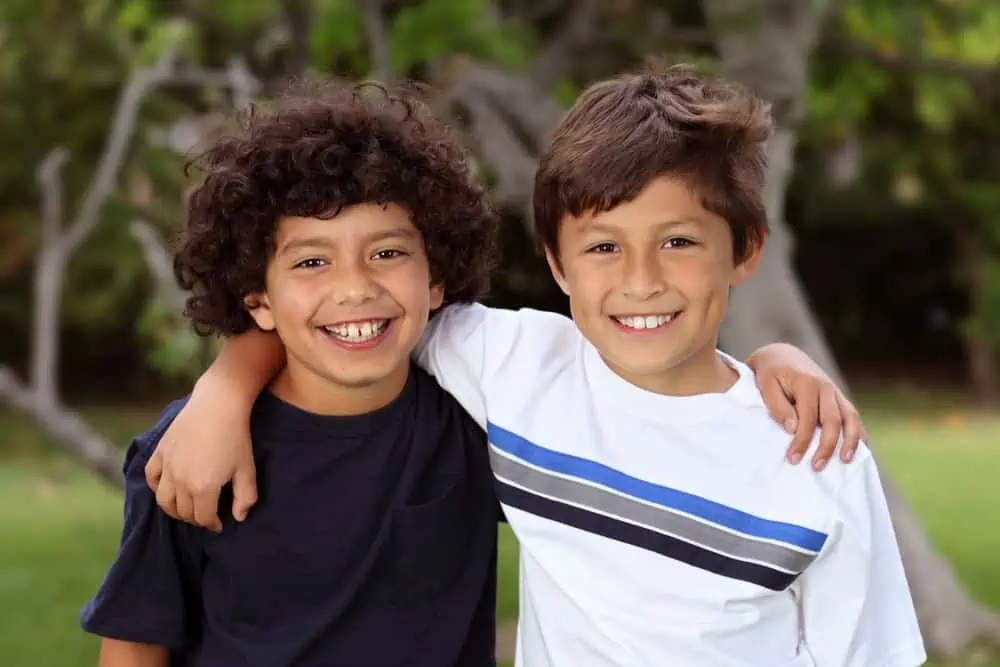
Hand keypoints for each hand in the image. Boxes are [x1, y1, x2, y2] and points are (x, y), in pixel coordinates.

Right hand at [144, 377, 258, 532]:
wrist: (218, 405)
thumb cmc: (236, 437)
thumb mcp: (247, 470)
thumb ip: (245, 497)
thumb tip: (238, 518)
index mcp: (203, 488)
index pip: (203, 518)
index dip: (212, 525)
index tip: (219, 524)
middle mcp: (180, 481)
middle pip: (183, 512)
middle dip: (196, 518)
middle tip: (206, 514)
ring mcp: (167, 467)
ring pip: (164, 500)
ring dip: (174, 509)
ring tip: (187, 508)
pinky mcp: (160, 453)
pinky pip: (151, 478)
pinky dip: (157, 488)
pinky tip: (168, 488)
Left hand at [748, 343, 866, 469]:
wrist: (781, 354)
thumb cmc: (769, 372)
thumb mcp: (765, 384)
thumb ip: (777, 406)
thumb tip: (792, 428)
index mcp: (807, 383)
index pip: (807, 418)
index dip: (801, 440)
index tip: (793, 459)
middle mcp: (826, 387)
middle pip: (833, 420)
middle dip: (826, 446)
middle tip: (816, 467)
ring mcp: (835, 392)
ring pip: (851, 418)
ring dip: (850, 441)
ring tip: (845, 462)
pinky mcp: (839, 397)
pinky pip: (853, 416)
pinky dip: (858, 433)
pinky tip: (858, 449)